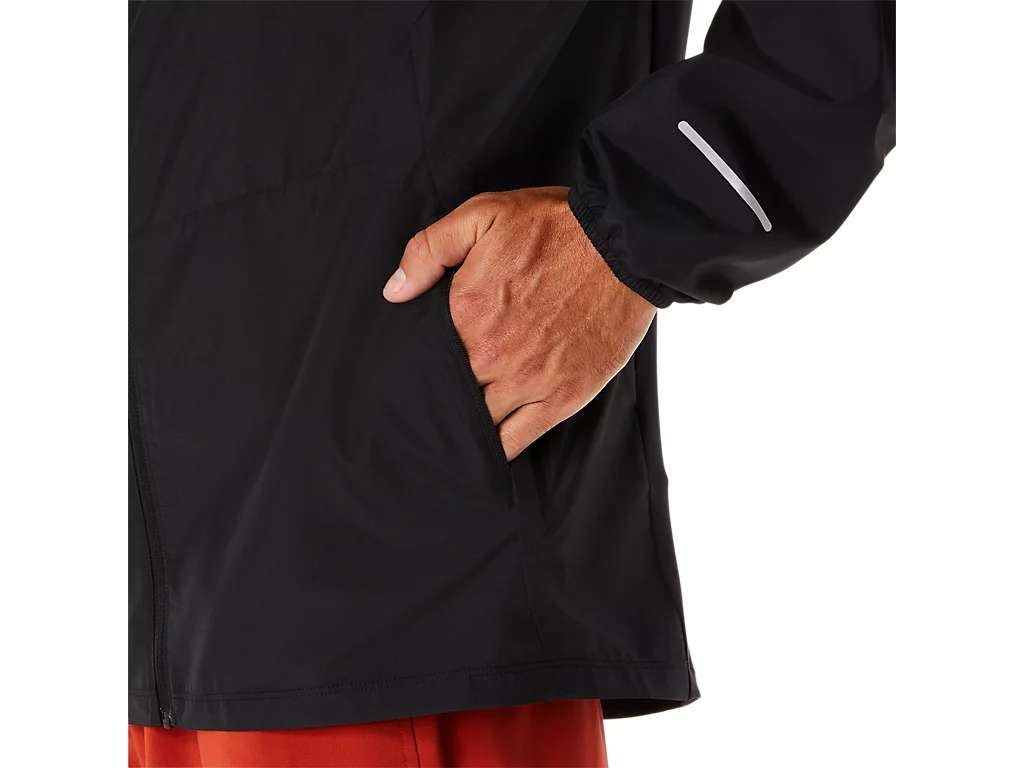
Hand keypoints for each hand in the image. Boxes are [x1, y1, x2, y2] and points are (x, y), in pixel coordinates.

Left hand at [383, 187, 655, 459]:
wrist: (624, 243)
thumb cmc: (555, 226)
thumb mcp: (482, 215)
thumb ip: (429, 250)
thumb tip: (394, 292)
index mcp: (465, 315)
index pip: (425, 362)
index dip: (419, 370)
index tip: (416, 374)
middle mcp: (490, 355)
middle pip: (450, 397)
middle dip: (440, 401)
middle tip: (431, 407)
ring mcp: (528, 381)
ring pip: (480, 425)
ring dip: (466, 429)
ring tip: (456, 432)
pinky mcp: (563, 397)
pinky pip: (517, 442)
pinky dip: (498, 451)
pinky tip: (487, 450)